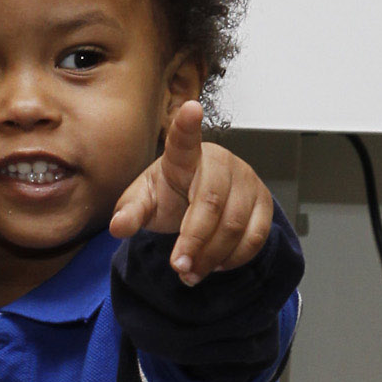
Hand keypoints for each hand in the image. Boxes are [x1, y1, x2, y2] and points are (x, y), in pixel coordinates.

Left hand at [108, 101, 275, 283]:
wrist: (197, 202)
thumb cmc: (169, 196)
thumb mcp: (143, 203)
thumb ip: (130, 213)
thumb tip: (117, 227)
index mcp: (183, 157)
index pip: (184, 139)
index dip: (187, 125)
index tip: (190, 108)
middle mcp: (219, 162)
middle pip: (210, 202)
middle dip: (194, 241)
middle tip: (179, 267)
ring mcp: (246, 179)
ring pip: (235, 224)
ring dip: (212, 256)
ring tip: (191, 273)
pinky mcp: (264, 201)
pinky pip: (256, 235)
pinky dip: (235, 257)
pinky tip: (217, 264)